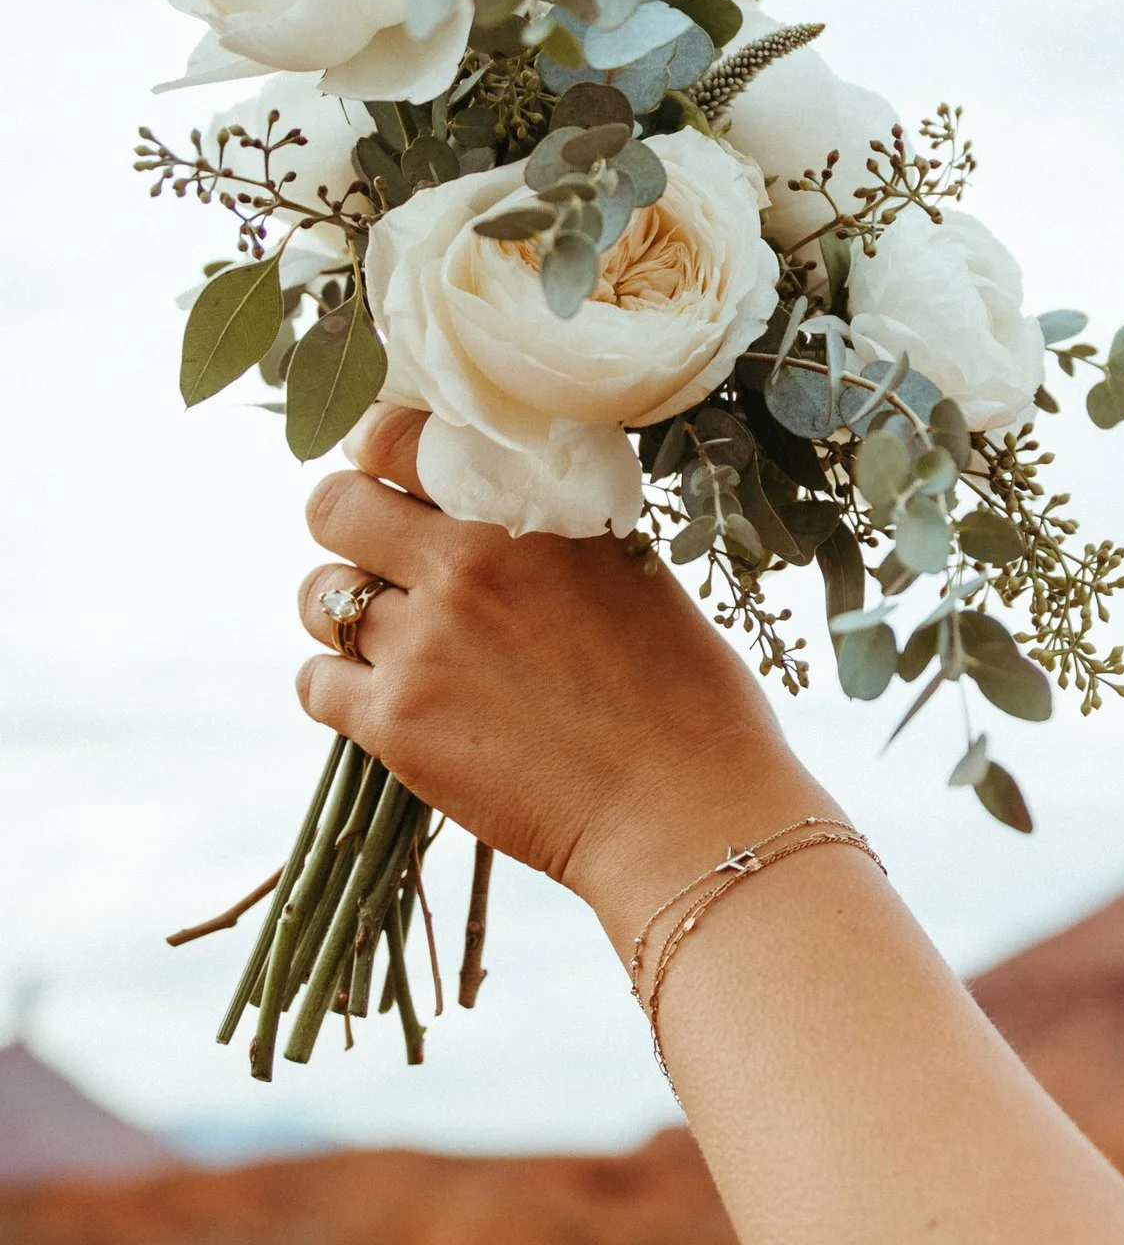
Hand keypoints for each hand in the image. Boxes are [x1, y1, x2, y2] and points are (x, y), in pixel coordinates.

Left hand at [295, 407, 829, 949]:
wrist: (683, 807)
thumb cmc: (687, 693)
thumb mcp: (632, 572)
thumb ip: (552, 531)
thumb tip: (494, 511)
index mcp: (529, 508)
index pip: (398, 438)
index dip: (377, 449)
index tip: (385, 472)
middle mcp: (464, 562)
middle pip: (332, 507)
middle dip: (346, 523)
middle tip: (377, 553)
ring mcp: (422, 643)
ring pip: (320, 598)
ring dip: (343, 610)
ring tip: (390, 636)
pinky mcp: (396, 724)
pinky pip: (316, 684)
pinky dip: (339, 688)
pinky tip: (386, 700)